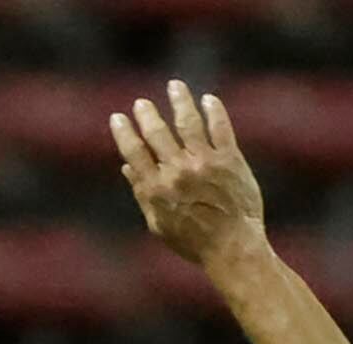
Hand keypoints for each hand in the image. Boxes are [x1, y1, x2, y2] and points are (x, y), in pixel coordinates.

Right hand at [111, 81, 264, 269]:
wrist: (233, 248)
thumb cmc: (194, 242)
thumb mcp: (160, 225)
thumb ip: (143, 194)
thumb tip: (127, 167)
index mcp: (157, 189)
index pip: (134, 152)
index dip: (124, 132)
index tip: (119, 118)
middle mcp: (178, 172)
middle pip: (158, 133)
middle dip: (147, 115)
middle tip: (142, 103)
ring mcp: (205, 163)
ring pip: (188, 122)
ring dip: (179, 101)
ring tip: (175, 86)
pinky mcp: (230, 160)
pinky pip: (220, 128)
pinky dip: (214, 111)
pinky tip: (208, 100)